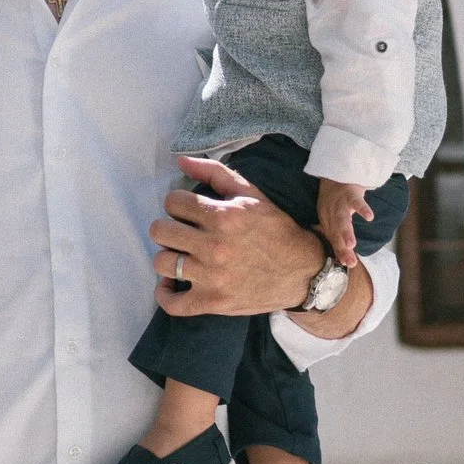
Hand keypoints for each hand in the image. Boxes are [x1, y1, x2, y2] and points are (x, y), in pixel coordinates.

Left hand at [150, 155, 337, 317]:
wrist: (303, 272)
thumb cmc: (276, 229)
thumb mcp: (252, 194)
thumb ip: (215, 173)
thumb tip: (180, 160)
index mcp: (224, 216)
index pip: (173, 202)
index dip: (178, 204)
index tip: (187, 211)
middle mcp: (214, 246)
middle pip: (160, 231)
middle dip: (168, 227)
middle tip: (182, 232)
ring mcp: (212, 277)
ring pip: (161, 263)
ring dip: (168, 257)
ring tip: (181, 255)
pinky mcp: (213, 302)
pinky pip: (172, 303)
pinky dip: (165, 294)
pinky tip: (171, 283)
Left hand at [315, 180, 363, 265]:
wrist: (335, 172)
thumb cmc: (335, 199)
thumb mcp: (331, 216)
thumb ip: (336, 235)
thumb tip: (342, 258)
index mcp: (327, 220)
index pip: (333, 238)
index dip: (339, 251)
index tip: (346, 264)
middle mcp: (331, 213)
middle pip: (336, 231)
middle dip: (342, 247)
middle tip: (349, 261)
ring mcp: (340, 203)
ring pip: (342, 218)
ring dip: (346, 232)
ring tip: (351, 244)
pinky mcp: (350, 193)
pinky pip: (357, 201)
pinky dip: (362, 209)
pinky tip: (369, 217)